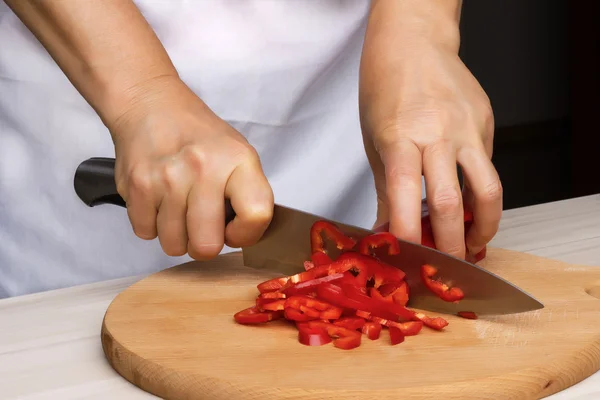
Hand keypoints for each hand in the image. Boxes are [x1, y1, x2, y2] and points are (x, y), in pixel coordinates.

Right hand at [109, 77, 273, 259]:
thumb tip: (245, 237)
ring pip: (173, 245)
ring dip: (176, 235)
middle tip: (202, 225)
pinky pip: (146, 233)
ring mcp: (167, 179)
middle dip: (204, 244)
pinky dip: (151, 224)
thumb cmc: (200, 136)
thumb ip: (248, 195)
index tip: (235, 229)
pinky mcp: (136, 186)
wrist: (151, 105)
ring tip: (178, 208)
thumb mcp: (239, 154)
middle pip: (207, 245)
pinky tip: (158, 201)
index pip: (256, 216)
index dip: (246, 234)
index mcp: (237, 160)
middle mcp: (203, 169)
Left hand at [360, 45, 501, 259]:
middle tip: (447, 266)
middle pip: (452, 203)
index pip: (405, 196)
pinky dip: (480, 192)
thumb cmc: (384, 89)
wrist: (413, 42)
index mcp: (400, 138)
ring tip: (473, 244)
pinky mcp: (486, 123)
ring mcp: (467, 128)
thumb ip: (386, 189)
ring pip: (488, 190)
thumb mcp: (374, 139)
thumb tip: (386, 230)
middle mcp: (438, 134)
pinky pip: (488, 166)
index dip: (407, 234)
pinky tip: (469, 201)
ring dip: (483, 227)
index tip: (406, 258)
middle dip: (451, 245)